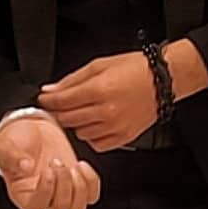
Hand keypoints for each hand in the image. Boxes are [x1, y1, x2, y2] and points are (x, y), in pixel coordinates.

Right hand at [0, 115, 101, 208]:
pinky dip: (91, 182)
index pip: (36, 208)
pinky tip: (81, 165)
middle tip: (56, 161)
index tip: (47, 170)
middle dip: (64, 183)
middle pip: (61, 207)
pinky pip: (91, 196)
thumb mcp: (4, 145)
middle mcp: (43, 198)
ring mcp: (61, 192)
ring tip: (72, 167)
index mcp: (22, 194)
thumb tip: (25, 166)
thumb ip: (11, 156)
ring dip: (80, 188)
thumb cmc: (14, 140)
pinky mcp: (76, 182)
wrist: (32, 129)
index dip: (45, 192)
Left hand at [35, 50, 157, 151]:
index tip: (45, 99)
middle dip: (58, 112)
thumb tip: (50, 90)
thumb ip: (72, 80)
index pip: (61, 101)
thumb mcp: (99, 65)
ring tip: (83, 111)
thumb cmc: (135, 69)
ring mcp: (115, 127)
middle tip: (59, 105)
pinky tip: (95, 123)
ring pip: (80, 133)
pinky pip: (96, 144)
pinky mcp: (123, 137)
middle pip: (67, 119)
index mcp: (99, 89)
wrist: (162, 80)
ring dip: (76, 123)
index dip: (48, 100)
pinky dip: (91, 135)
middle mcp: (106, 111)